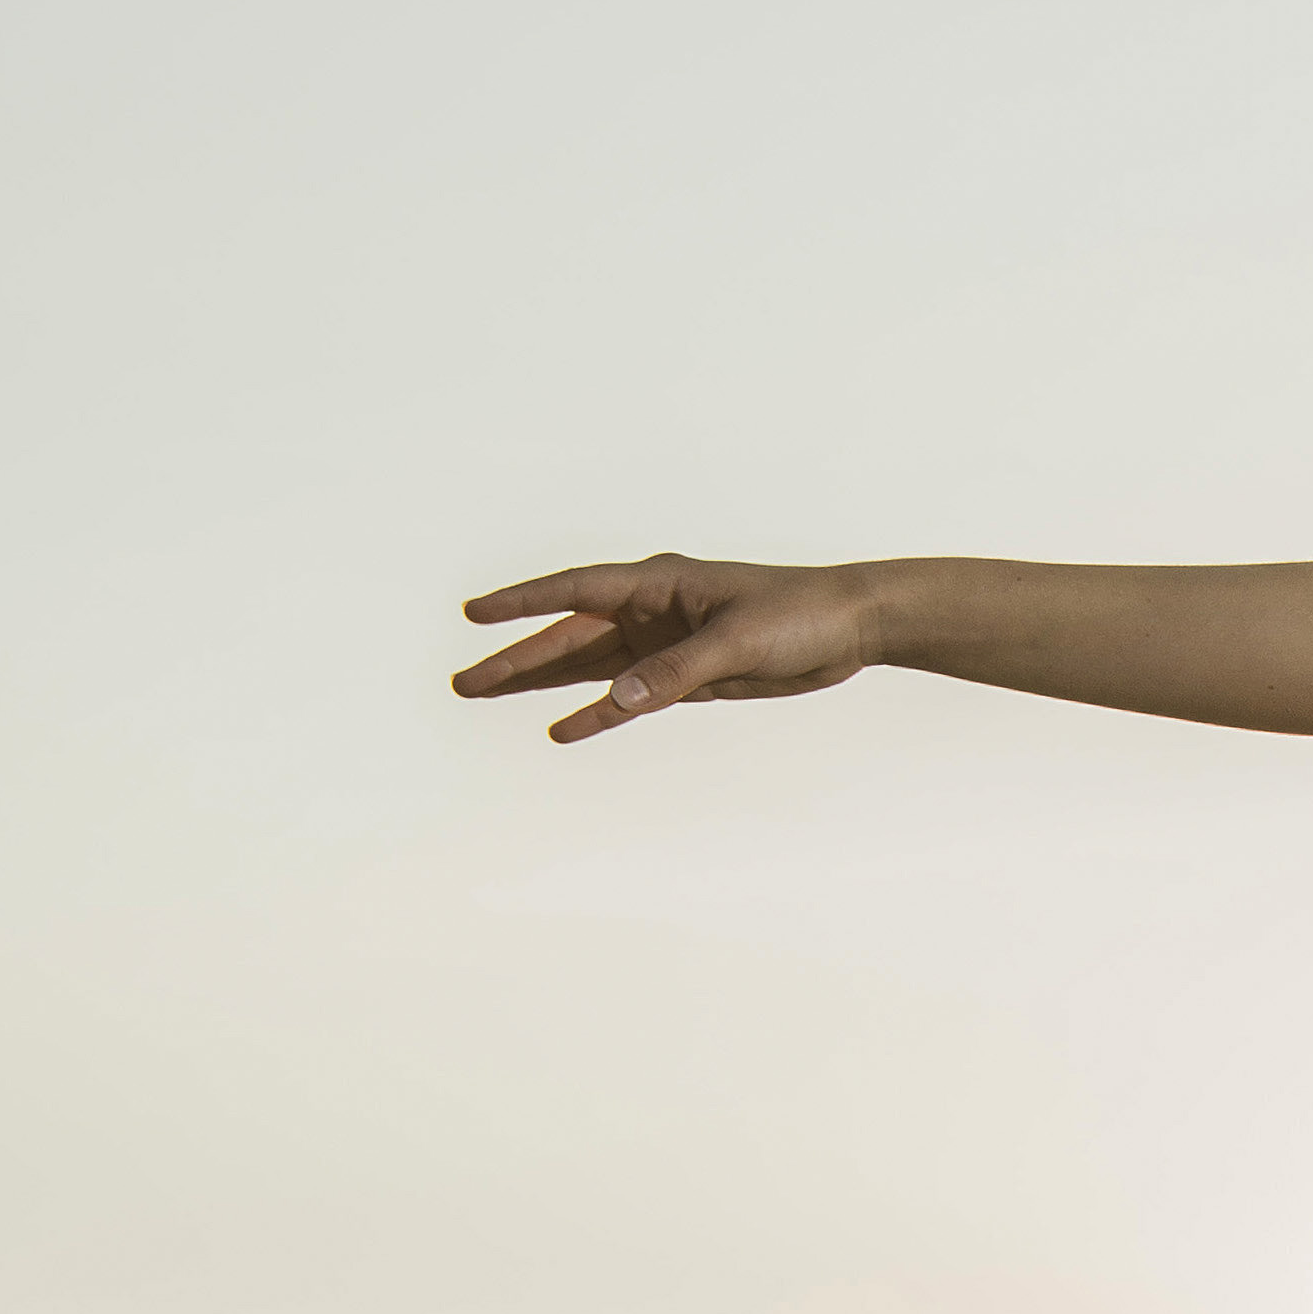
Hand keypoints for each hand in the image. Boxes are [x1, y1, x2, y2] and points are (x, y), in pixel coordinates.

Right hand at [453, 553, 880, 740]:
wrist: (849, 627)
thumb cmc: (798, 615)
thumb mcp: (736, 641)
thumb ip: (675, 671)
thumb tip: (619, 699)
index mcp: (656, 583)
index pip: (574, 591)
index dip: (522, 602)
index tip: (474, 613)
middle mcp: (650, 610)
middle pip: (568, 636)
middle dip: (515, 658)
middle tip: (463, 682)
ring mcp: (663, 644)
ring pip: (588, 667)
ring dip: (541, 683)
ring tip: (486, 694)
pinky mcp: (685, 678)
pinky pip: (628, 698)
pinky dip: (597, 714)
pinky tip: (563, 730)